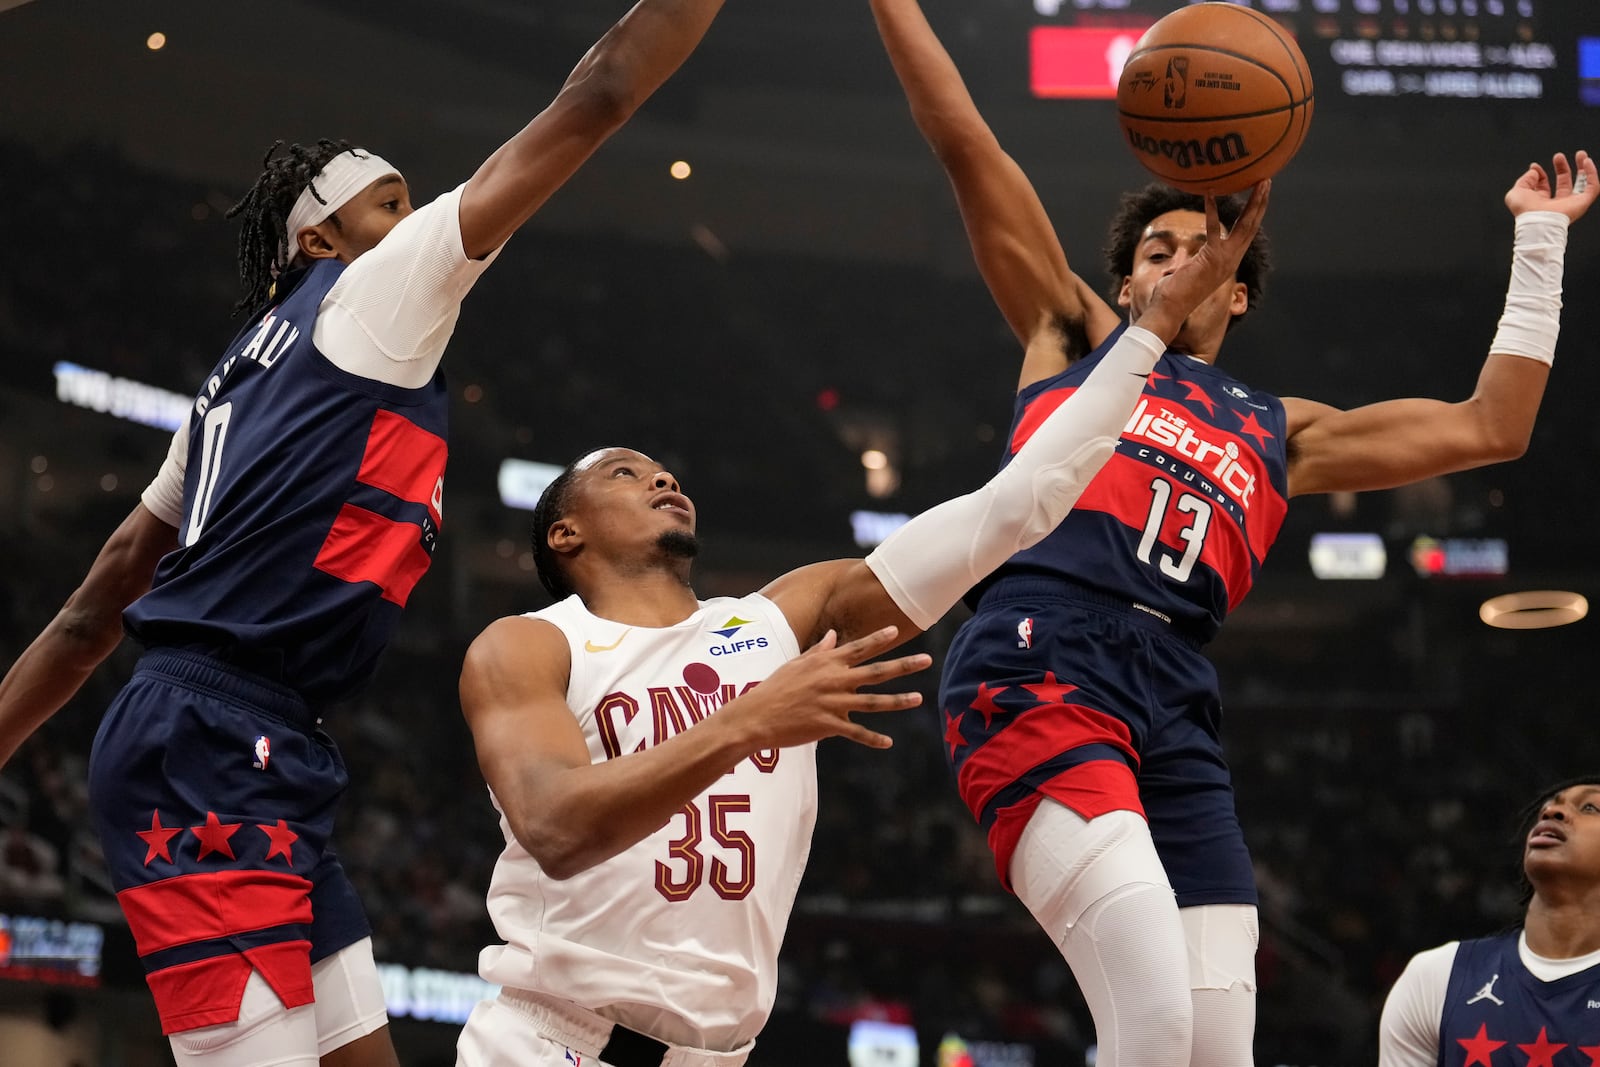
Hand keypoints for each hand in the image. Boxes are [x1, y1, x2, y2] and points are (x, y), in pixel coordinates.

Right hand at [724, 626, 929, 750]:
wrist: (756, 715)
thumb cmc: (775, 688)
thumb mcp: (796, 663)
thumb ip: (820, 650)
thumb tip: (835, 635)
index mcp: (826, 663)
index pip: (858, 648)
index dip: (879, 639)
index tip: (897, 630)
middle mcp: (834, 680)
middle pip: (877, 671)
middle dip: (904, 665)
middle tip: (927, 660)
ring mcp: (833, 703)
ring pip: (874, 702)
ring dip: (898, 701)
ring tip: (919, 699)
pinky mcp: (828, 725)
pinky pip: (856, 732)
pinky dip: (872, 738)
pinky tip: (888, 742)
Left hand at [1138, 179, 1270, 339]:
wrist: (1170, 310)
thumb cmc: (1173, 294)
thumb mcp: (1187, 274)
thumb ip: (1189, 265)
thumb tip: (1176, 266)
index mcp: (1228, 261)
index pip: (1246, 233)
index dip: (1255, 214)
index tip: (1259, 196)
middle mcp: (1231, 260)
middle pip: (1251, 226)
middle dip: (1260, 202)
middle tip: (1266, 181)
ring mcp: (1224, 260)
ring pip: (1245, 226)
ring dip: (1253, 203)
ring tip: (1258, 182)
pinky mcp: (1211, 258)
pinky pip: (1213, 230)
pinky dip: (1211, 211)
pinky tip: (1209, 193)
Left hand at [1505, 151, 1596, 222]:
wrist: (1537, 221)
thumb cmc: (1525, 211)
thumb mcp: (1517, 191)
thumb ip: (1524, 179)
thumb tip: (1534, 170)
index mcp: (1540, 203)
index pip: (1543, 186)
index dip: (1540, 175)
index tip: (1535, 167)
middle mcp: (1556, 204)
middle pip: (1563, 183)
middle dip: (1562, 168)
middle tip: (1558, 156)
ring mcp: (1570, 203)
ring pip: (1581, 183)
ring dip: (1582, 168)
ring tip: (1580, 154)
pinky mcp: (1582, 203)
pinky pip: (1592, 187)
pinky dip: (1592, 173)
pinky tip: (1587, 162)